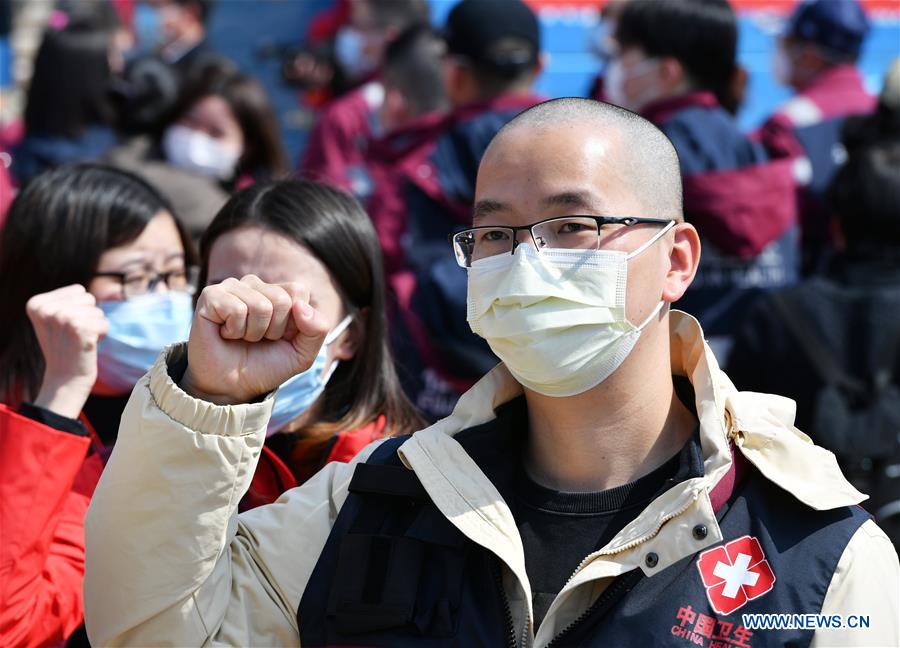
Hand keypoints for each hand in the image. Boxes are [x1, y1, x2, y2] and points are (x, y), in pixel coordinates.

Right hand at [27, 284, 108, 418]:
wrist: (65, 377)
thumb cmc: (65, 345)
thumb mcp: (56, 318)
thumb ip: (67, 300)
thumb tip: (85, 291)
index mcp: (36, 303)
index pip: (78, 290)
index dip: (79, 309)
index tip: (65, 327)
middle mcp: (46, 309)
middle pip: (88, 298)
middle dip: (88, 316)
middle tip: (74, 335)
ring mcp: (61, 317)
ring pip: (98, 311)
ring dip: (95, 326)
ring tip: (79, 340)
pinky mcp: (78, 328)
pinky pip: (105, 323)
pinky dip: (102, 335)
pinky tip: (87, 346)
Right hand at [181, 275, 330, 404]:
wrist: (232, 386)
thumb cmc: (265, 365)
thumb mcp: (303, 353)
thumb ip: (317, 330)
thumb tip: (301, 306)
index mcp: (279, 291)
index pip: (299, 292)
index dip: (293, 323)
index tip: (279, 336)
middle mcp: (256, 284)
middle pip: (281, 300)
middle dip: (273, 330)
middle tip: (257, 339)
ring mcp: (232, 287)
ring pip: (260, 306)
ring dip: (253, 332)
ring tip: (241, 337)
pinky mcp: (211, 296)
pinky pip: (236, 309)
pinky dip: (234, 330)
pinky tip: (225, 334)